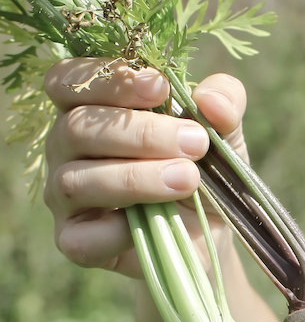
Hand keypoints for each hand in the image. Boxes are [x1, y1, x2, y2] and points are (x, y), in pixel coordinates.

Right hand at [43, 60, 248, 276]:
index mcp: (88, 107)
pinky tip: (157, 223)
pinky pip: (80, 237)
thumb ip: (223, 100)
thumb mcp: (221, 128)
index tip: (160, 87)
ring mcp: (64, 196)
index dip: (107, 80)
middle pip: (76, 128)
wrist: (211, 231)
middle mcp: (65, 147)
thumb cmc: (203, 166)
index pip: (66, 81)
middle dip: (141, 134)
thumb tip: (209, 100)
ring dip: (136, 178)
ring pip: (77, 181)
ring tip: (188, 179)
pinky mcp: (74, 241)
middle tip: (196, 143)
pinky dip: (118, 231)